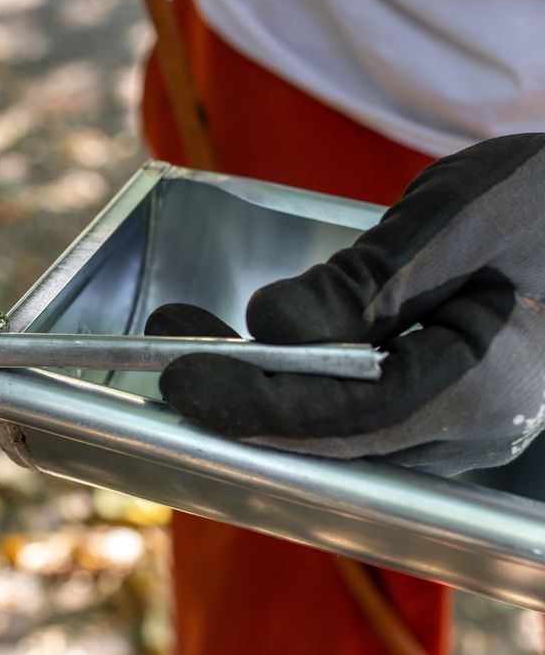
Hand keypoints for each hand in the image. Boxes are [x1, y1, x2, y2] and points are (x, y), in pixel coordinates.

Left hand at [148, 134, 544, 475]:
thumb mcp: (461, 216)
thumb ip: (370, 278)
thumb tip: (270, 324)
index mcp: (488, 386)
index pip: (353, 418)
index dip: (261, 403)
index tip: (184, 376)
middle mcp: (472, 429)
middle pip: (334, 438)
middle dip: (242, 399)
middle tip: (165, 352)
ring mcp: (456, 426)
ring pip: (336, 429)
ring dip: (258, 386)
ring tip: (187, 328)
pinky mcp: (436, 405)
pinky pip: (351, 410)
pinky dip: (294, 377)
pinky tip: (251, 340)